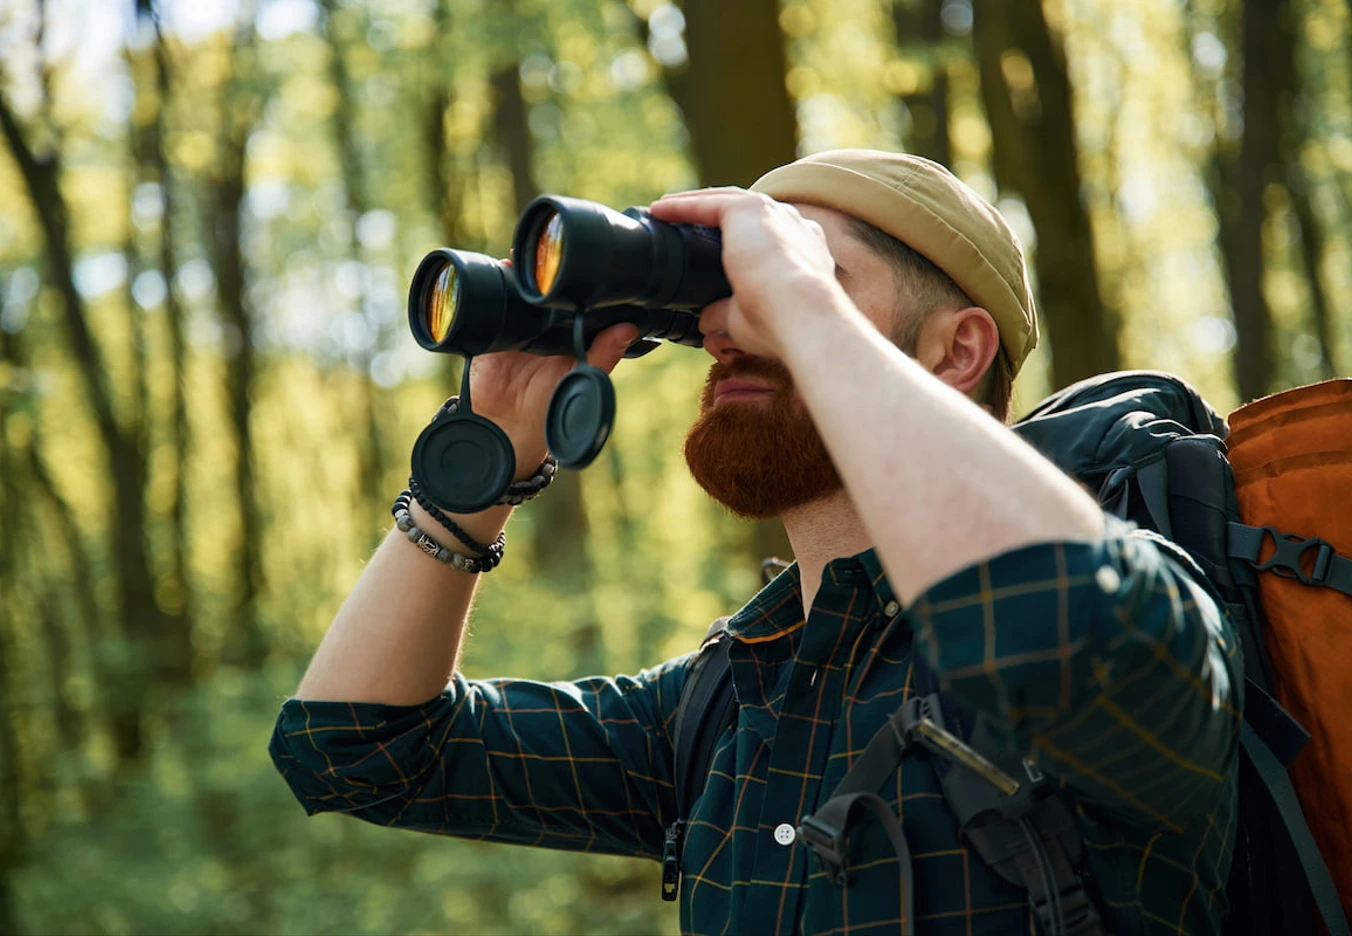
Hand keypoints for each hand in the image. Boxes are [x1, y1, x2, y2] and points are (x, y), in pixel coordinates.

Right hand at [463, 263, 637, 478]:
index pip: (576, 300)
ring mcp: (515, 329)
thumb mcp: (581, 381)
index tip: (582, 256)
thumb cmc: (550, 412)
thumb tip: (629, 327)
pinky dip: (489, 289)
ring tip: (516, 257)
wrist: (506, 432)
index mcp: (570, 336)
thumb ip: (603, 356)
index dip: (578, 279)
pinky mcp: (490, 334)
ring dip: (514, 274)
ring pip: (516, 292)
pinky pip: (489, 307)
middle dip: (541, 268)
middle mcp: (544, 328)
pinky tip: (493, 273)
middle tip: (543, 247)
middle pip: (543, 290)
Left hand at [649, 188, 844, 358]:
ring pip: (727, 201)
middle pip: (748, 212)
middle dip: (717, 214)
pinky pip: (708, 203)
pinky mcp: (749, 210)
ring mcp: (774, 213)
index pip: (770, 236)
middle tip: (687, 220)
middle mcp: (794, 226)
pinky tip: (660, 210)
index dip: (743, 238)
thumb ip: (725, 314)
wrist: (799, 313)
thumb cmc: (781, 323)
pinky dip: (682, 206)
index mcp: (805, 251)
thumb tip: (705, 322)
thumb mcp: (748, 320)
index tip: (718, 246)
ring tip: (666, 210)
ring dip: (694, 204)